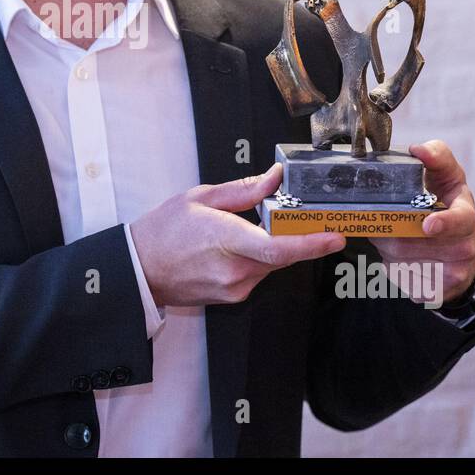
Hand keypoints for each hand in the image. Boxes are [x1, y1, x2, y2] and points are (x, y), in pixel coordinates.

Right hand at [129, 162, 346, 307]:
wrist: (139, 269)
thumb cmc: (163, 231)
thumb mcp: (201, 198)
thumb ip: (244, 190)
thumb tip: (275, 177)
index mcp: (225, 240)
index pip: (277, 247)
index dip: (311, 244)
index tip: (335, 236)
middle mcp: (234, 271)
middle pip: (283, 255)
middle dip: (297, 236)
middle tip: (306, 217)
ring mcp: (234, 288)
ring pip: (272, 264)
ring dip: (273, 245)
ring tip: (250, 227)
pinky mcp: (233, 297)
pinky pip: (259, 273)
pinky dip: (259, 257)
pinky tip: (239, 245)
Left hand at [369, 139, 474, 306]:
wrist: (457, 250)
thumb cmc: (445, 204)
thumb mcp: (445, 175)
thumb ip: (435, 157)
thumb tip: (418, 149)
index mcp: (466, 214)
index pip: (461, 220)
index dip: (444, 223)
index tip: (427, 224)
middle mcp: (466, 246)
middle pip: (418, 242)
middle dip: (395, 232)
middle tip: (384, 222)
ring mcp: (455, 272)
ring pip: (406, 260)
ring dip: (389, 247)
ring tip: (391, 236)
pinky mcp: (439, 291)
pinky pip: (404, 279)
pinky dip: (393, 266)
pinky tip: (399, 257)